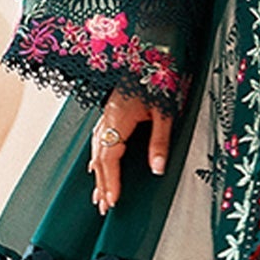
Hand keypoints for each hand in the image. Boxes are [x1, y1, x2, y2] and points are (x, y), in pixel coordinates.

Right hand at [88, 88, 172, 214]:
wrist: (151, 52)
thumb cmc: (157, 77)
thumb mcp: (164, 111)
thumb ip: (159, 141)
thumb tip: (157, 168)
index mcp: (118, 118)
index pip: (110, 158)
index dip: (110, 181)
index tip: (113, 200)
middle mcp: (107, 118)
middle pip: (100, 158)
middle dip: (102, 184)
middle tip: (104, 206)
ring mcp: (106, 115)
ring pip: (97, 150)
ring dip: (98, 174)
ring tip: (99, 195)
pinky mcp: (110, 112)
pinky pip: (98, 140)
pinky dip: (97, 157)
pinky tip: (95, 166)